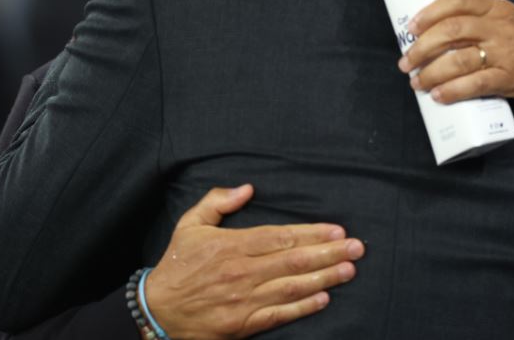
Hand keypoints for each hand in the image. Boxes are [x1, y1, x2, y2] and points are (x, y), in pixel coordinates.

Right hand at [144, 184, 364, 339]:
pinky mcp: (242, 325)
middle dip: (329, 253)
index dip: (312, 234)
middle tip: (357, 247)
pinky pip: (278, 315)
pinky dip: (302, 307)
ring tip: (349, 270)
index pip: (281, 237)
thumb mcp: (190, 225)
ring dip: (324, 278)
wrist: (156, 310)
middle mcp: (241, 272)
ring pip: (291, 287)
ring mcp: (243, 301)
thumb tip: (247, 188)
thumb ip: (217, 201)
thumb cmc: (176, 265)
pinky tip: (323, 298)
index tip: (337, 230)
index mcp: (231, 245)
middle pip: (293, 261)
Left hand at [398, 0, 513, 104]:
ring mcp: (505, 54)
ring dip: (431, 73)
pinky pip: (475, 85)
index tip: (411, 27)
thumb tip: (434, 31)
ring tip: (417, 82)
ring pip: (459, 60)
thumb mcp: (506, 16)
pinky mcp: (509, 79)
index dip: (429, 13)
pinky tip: (439, 96)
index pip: (457, 1)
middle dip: (422, 47)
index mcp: (495, 7)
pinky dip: (453, 91)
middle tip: (406, 61)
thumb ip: (477, 18)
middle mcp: (498, 27)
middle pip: (452, 31)